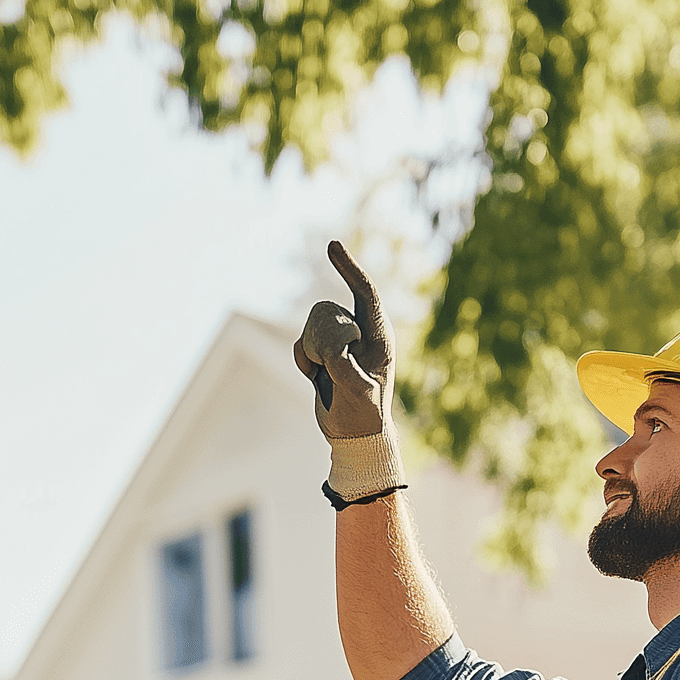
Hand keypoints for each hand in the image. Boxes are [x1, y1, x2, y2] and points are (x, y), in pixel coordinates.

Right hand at [292, 241, 394, 440]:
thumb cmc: (364, 415)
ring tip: (325, 374)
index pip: (364, 292)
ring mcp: (340, 339)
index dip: (348, 268)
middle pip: (326, 310)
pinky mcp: (322, 349)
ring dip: (311, 349)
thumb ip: (344, 367)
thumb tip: (331, 349)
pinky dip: (303, 359)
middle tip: (332, 368)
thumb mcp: (358, 393)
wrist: (353, 434)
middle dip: (321, 338)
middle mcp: (360, 331)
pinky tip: (315, 376)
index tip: (332, 245)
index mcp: (379, 335)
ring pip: (311, 322)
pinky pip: (300, 340)